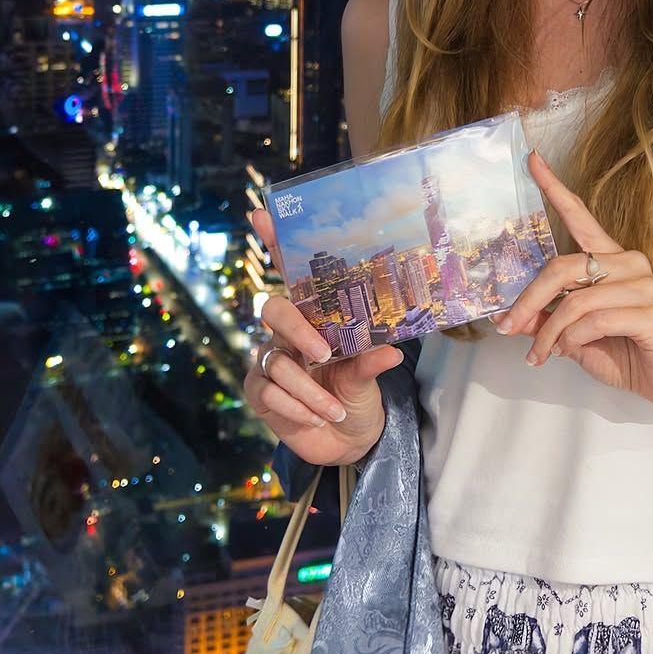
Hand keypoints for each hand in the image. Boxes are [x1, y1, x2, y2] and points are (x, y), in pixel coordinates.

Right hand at [242, 206, 404, 466]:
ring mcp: (270, 359)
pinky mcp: (259, 391)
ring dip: (309, 388)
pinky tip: (316, 417)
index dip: (273, 242)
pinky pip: (269, 391)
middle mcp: (287, 332)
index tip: (261, 213)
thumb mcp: (368, 377)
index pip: (289, 272)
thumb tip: (391, 351)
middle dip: (298, 330)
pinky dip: (297, 407)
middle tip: (323, 353)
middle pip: (274, 310)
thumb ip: (370, 362)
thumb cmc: (357, 394)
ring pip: (277, 361)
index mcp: (314, 316)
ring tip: (333, 407)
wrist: (347, 440)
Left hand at [491, 149, 652, 414]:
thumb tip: (510, 318)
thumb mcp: (575, 336)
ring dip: (550, 332)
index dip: (554, 187)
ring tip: (541, 354)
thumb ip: (548, 321)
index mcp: (610, 260)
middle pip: (563, 267)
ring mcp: (643, 285)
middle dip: (528, 300)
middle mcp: (628, 263)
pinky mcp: (651, 313)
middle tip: (507, 327)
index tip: (531, 159)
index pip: (579, 216)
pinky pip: (595, 320)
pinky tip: (567, 352)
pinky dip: (572, 339)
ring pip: (575, 301)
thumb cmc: (627, 351)